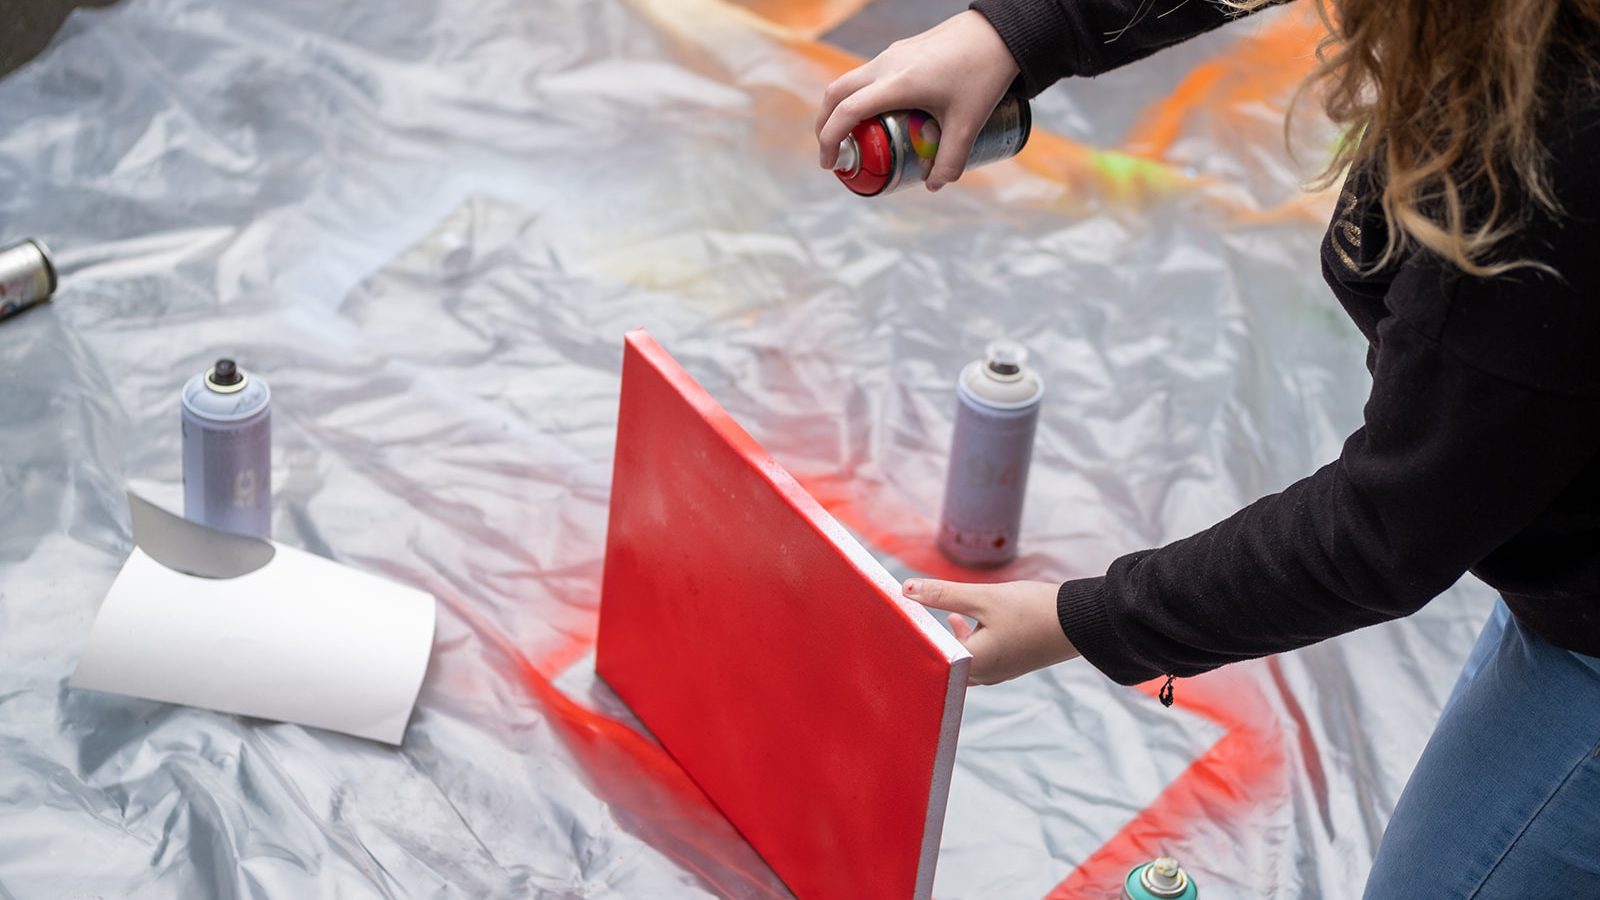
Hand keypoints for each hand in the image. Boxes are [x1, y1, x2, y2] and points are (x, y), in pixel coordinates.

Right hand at [815, 10, 1019, 191]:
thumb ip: (951, 159)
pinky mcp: (901, 50)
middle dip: (825, 124)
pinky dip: (860, 97)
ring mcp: (892, 54)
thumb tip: (934, 185)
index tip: (831, 164)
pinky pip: (868, 75)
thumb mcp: (968, 124)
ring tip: (853, 137)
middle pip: (836, 93)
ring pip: (850, 81)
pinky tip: (879, 115)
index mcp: (897, 84)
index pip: (847, 112)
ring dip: (841, 109)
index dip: (831, 140)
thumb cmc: (983, 73)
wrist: (999, 33)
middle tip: (832, 152)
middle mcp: (886, 65)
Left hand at [904, 578, 1078, 684]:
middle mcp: (984, 674)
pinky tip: (968, 619)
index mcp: (973, 663)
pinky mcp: (1012, 663)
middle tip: (911, 625)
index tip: (893, 628)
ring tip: (944, 616)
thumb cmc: (1033, 610)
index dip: (911, 642)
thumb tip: (905, 589)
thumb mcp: (984, 598)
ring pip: (962, 660)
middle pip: (944, 664)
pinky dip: (968, 642)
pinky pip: (979, 658)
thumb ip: (944, 595)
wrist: (1082, 621)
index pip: (930, 657)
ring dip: (950, 640)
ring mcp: (1000, 671)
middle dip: (929, 644)